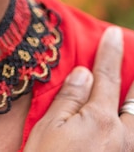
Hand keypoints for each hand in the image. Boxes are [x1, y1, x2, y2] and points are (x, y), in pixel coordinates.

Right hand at [23, 26, 133, 151]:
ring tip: (133, 94)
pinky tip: (127, 124)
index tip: (113, 33)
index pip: (107, 77)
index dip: (110, 53)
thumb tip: (85, 72)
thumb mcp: (48, 130)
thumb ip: (69, 98)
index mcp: (99, 121)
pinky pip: (132, 140)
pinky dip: (131, 126)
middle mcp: (122, 139)